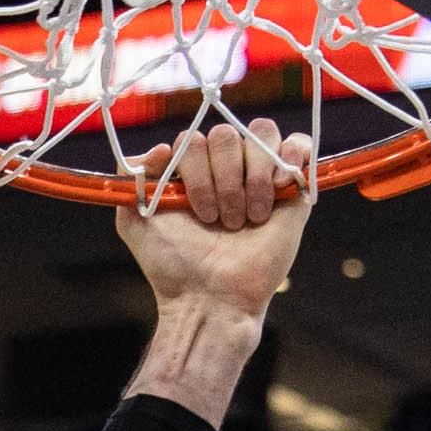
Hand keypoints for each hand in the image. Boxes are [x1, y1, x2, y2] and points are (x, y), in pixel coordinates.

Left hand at [115, 119, 315, 319]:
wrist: (212, 298)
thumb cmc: (174, 265)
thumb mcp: (134, 221)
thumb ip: (130, 177)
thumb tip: (158, 148)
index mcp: (191, 169)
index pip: (193, 138)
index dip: (194, 171)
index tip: (195, 212)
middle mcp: (225, 167)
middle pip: (226, 135)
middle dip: (221, 180)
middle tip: (222, 221)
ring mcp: (260, 176)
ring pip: (262, 132)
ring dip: (253, 175)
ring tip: (250, 217)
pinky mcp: (293, 189)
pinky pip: (300, 143)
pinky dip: (291, 156)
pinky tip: (279, 189)